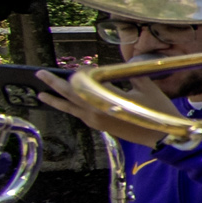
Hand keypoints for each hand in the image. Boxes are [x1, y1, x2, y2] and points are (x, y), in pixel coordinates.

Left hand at [43, 69, 184, 148]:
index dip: (81, 72)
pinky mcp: (99, 126)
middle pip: (69, 95)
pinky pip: (78, 115)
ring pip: (70, 108)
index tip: (86, 66)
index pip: (83, 82)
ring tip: (41, 94)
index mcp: (105, 98)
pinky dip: (70, 108)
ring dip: (56, 100)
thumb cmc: (156, 112)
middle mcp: (95, 110)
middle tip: (39, 74)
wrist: (162, 137)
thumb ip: (129, 74)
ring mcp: (96, 120)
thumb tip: (120, 65)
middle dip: (54, 83)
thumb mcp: (146, 88)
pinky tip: (65, 105)